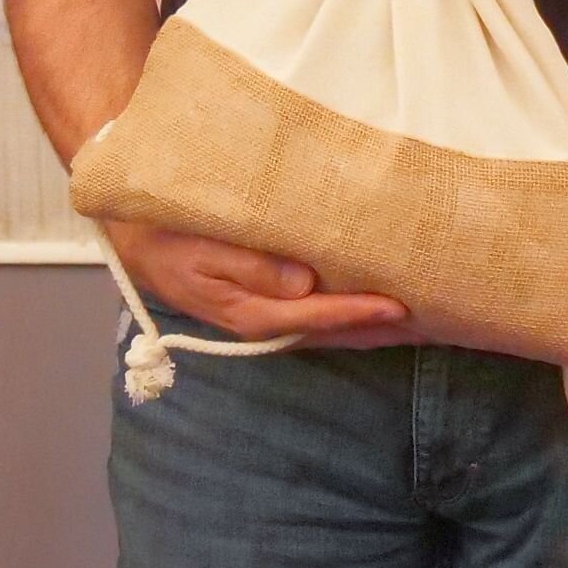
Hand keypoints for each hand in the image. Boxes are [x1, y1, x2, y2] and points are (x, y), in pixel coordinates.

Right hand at [103, 220, 407, 349]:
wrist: (135, 235)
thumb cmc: (167, 236)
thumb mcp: (199, 248)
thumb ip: (250, 265)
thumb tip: (303, 283)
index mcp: (250, 311)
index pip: (316, 314)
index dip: (358, 310)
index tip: (399, 305)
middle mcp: (265, 321)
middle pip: (335, 331)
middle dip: (381, 330)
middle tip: (433, 326)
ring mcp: (268, 314)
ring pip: (332, 327)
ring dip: (373, 327)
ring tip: (422, 322)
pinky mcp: (268, 303)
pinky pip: (319, 314)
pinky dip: (352, 314)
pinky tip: (379, 309)